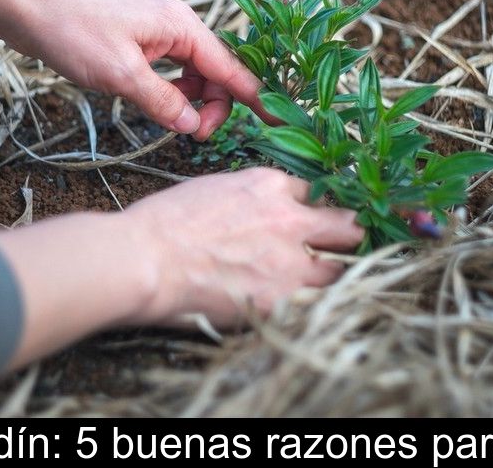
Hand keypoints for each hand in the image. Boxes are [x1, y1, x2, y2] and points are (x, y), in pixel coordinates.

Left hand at [13, 0, 267, 140]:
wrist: (29, 5)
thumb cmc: (74, 32)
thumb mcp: (122, 75)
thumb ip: (163, 102)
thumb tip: (192, 126)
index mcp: (183, 27)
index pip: (231, 68)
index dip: (255, 98)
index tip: (277, 122)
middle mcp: (179, 26)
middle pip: (216, 72)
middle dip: (213, 105)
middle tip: (193, 135)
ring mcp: (161, 31)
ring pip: (195, 73)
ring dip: (192, 99)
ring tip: (175, 121)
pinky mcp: (144, 40)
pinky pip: (174, 69)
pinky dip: (174, 90)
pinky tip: (159, 103)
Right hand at [125, 168, 364, 327]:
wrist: (145, 259)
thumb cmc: (166, 223)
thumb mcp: (217, 189)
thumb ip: (254, 198)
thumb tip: (268, 212)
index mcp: (270, 186)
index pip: (315, 192)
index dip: (315, 208)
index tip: (315, 221)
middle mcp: (290, 219)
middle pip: (346, 225)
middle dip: (347, 235)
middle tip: (343, 247)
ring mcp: (290, 261)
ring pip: (339, 269)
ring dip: (330, 274)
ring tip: (316, 283)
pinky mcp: (282, 299)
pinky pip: (313, 303)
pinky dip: (308, 305)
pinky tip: (295, 306)